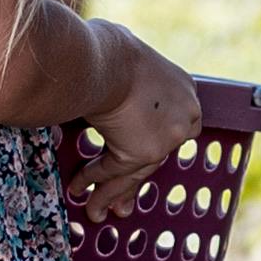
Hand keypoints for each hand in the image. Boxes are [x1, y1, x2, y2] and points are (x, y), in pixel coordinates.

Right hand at [62, 28, 199, 219]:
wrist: (100, 59)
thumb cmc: (102, 49)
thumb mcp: (120, 55)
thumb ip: (120, 74)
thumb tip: (99, 63)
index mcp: (182, 88)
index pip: (170, 125)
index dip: (154, 146)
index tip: (139, 160)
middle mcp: (184, 114)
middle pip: (158, 155)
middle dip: (134, 181)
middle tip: (122, 204)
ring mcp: (167, 136)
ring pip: (136, 171)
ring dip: (112, 192)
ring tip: (95, 211)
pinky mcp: (144, 152)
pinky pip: (113, 171)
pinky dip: (93, 180)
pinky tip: (76, 188)